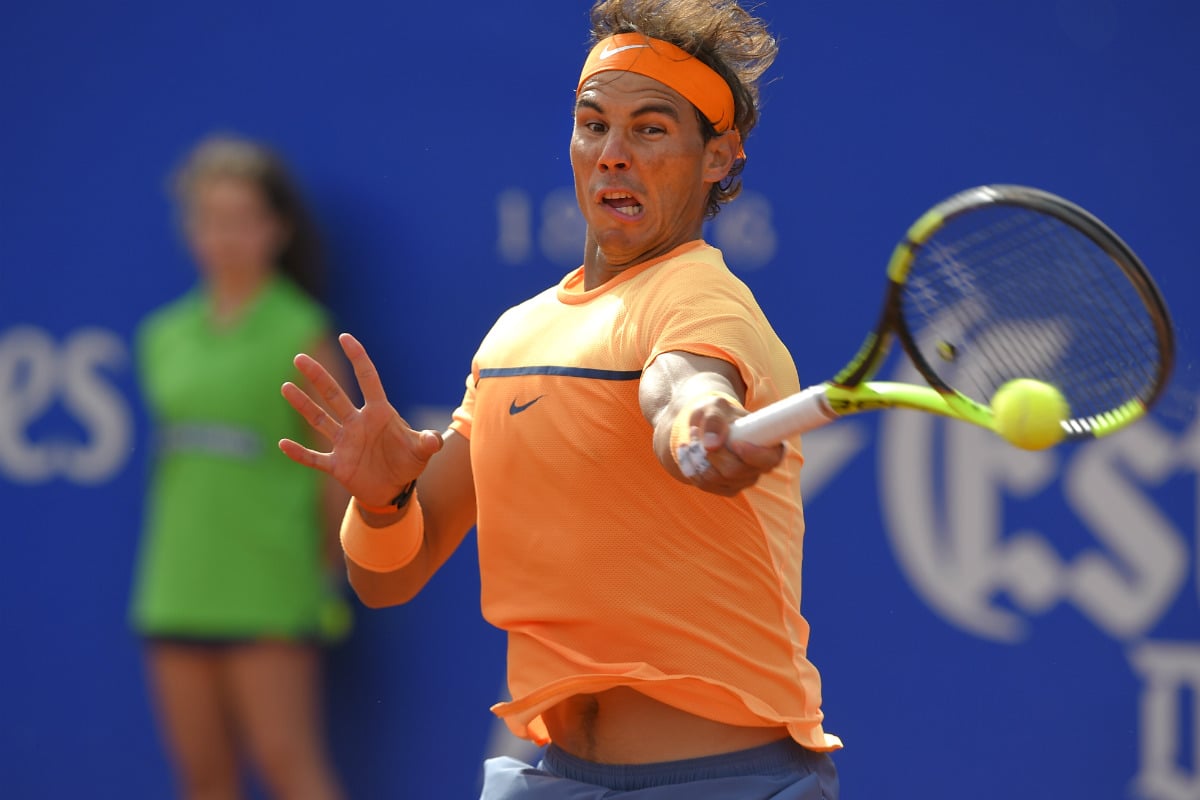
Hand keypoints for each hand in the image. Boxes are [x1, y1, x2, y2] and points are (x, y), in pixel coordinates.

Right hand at [278, 332, 442, 506]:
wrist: (393, 489)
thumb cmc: (407, 463)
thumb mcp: (420, 451)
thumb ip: (427, 442)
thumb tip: (436, 440)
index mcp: (378, 413)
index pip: (367, 379)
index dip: (358, 359)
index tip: (345, 338)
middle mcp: (357, 423)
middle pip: (334, 395)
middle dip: (318, 377)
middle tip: (299, 358)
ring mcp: (345, 443)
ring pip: (320, 420)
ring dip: (303, 405)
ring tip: (286, 387)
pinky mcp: (337, 465)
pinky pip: (314, 457)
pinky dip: (300, 453)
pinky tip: (283, 444)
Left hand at [681, 395, 783, 496]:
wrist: (703, 426)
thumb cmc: (715, 413)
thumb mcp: (714, 407)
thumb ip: (714, 420)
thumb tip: (712, 444)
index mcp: (768, 444)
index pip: (771, 459)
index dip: (755, 455)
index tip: (736, 444)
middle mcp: (759, 467)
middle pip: (736, 471)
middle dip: (713, 454)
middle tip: (696, 431)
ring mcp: (743, 480)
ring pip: (716, 479)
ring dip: (697, 458)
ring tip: (691, 436)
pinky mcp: (726, 488)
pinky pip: (705, 484)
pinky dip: (691, 467)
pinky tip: (688, 451)